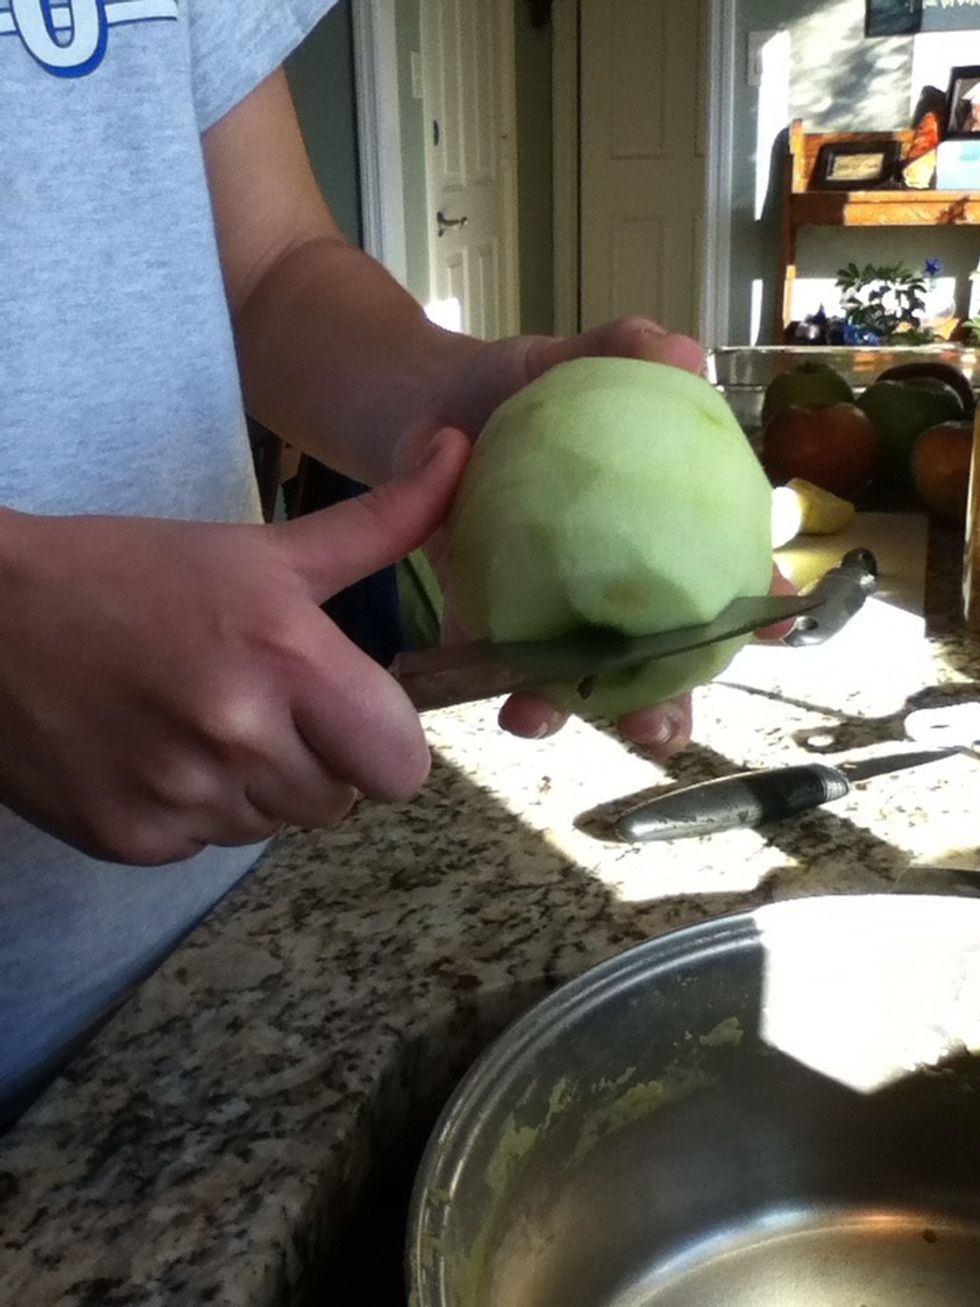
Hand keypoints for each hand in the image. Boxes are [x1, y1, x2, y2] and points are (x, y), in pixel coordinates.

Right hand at [0, 429, 469, 864]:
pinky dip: (192, 809)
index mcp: (288, 658)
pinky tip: (151, 750)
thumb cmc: (131, 573)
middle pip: (342, 801)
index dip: (382, 741)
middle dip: (320, 762)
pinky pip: (209, 845)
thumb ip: (379, 525)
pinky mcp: (132, 840)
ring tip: (195, 719)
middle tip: (261, 707)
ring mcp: (183, 797)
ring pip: (276, 825)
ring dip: (254, 785)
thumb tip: (463, 454)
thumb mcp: (262, 550)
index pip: (404, 767)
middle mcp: (242, 737)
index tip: (343, 708)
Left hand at [398, 316, 785, 758]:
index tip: (777, 624)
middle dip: (667, 705)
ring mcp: (553, 609)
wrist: (425, 404)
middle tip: (661, 731)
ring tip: (546, 720)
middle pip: (657, 658)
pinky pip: (500, 659)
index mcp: (657, 532)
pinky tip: (494, 701)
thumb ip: (621, 350)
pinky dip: (498, 683)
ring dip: (573, 713)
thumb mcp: (567, 359)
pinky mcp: (492, 617)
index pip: (723, 574)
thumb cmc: (518, 386)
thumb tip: (680, 352)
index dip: (757, 605)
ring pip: (579, 678)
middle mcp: (613, 585)